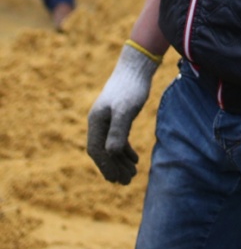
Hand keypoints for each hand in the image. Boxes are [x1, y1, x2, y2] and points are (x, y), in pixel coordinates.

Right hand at [87, 43, 160, 184]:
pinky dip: (124, 149)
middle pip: (102, 151)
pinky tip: (134, 158)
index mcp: (96, 121)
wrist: (137, 66)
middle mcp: (98, 121)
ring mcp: (107, 118)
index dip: (106, 166)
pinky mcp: (117, 115)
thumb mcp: (125, 109)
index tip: (117, 180)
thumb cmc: (131, 87)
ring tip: (132, 174)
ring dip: (120, 161)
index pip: (97, 150)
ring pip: (110, 146)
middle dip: (113, 167)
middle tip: (127, 182)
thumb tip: (110, 153)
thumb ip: (118, 131)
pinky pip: (117, 138)